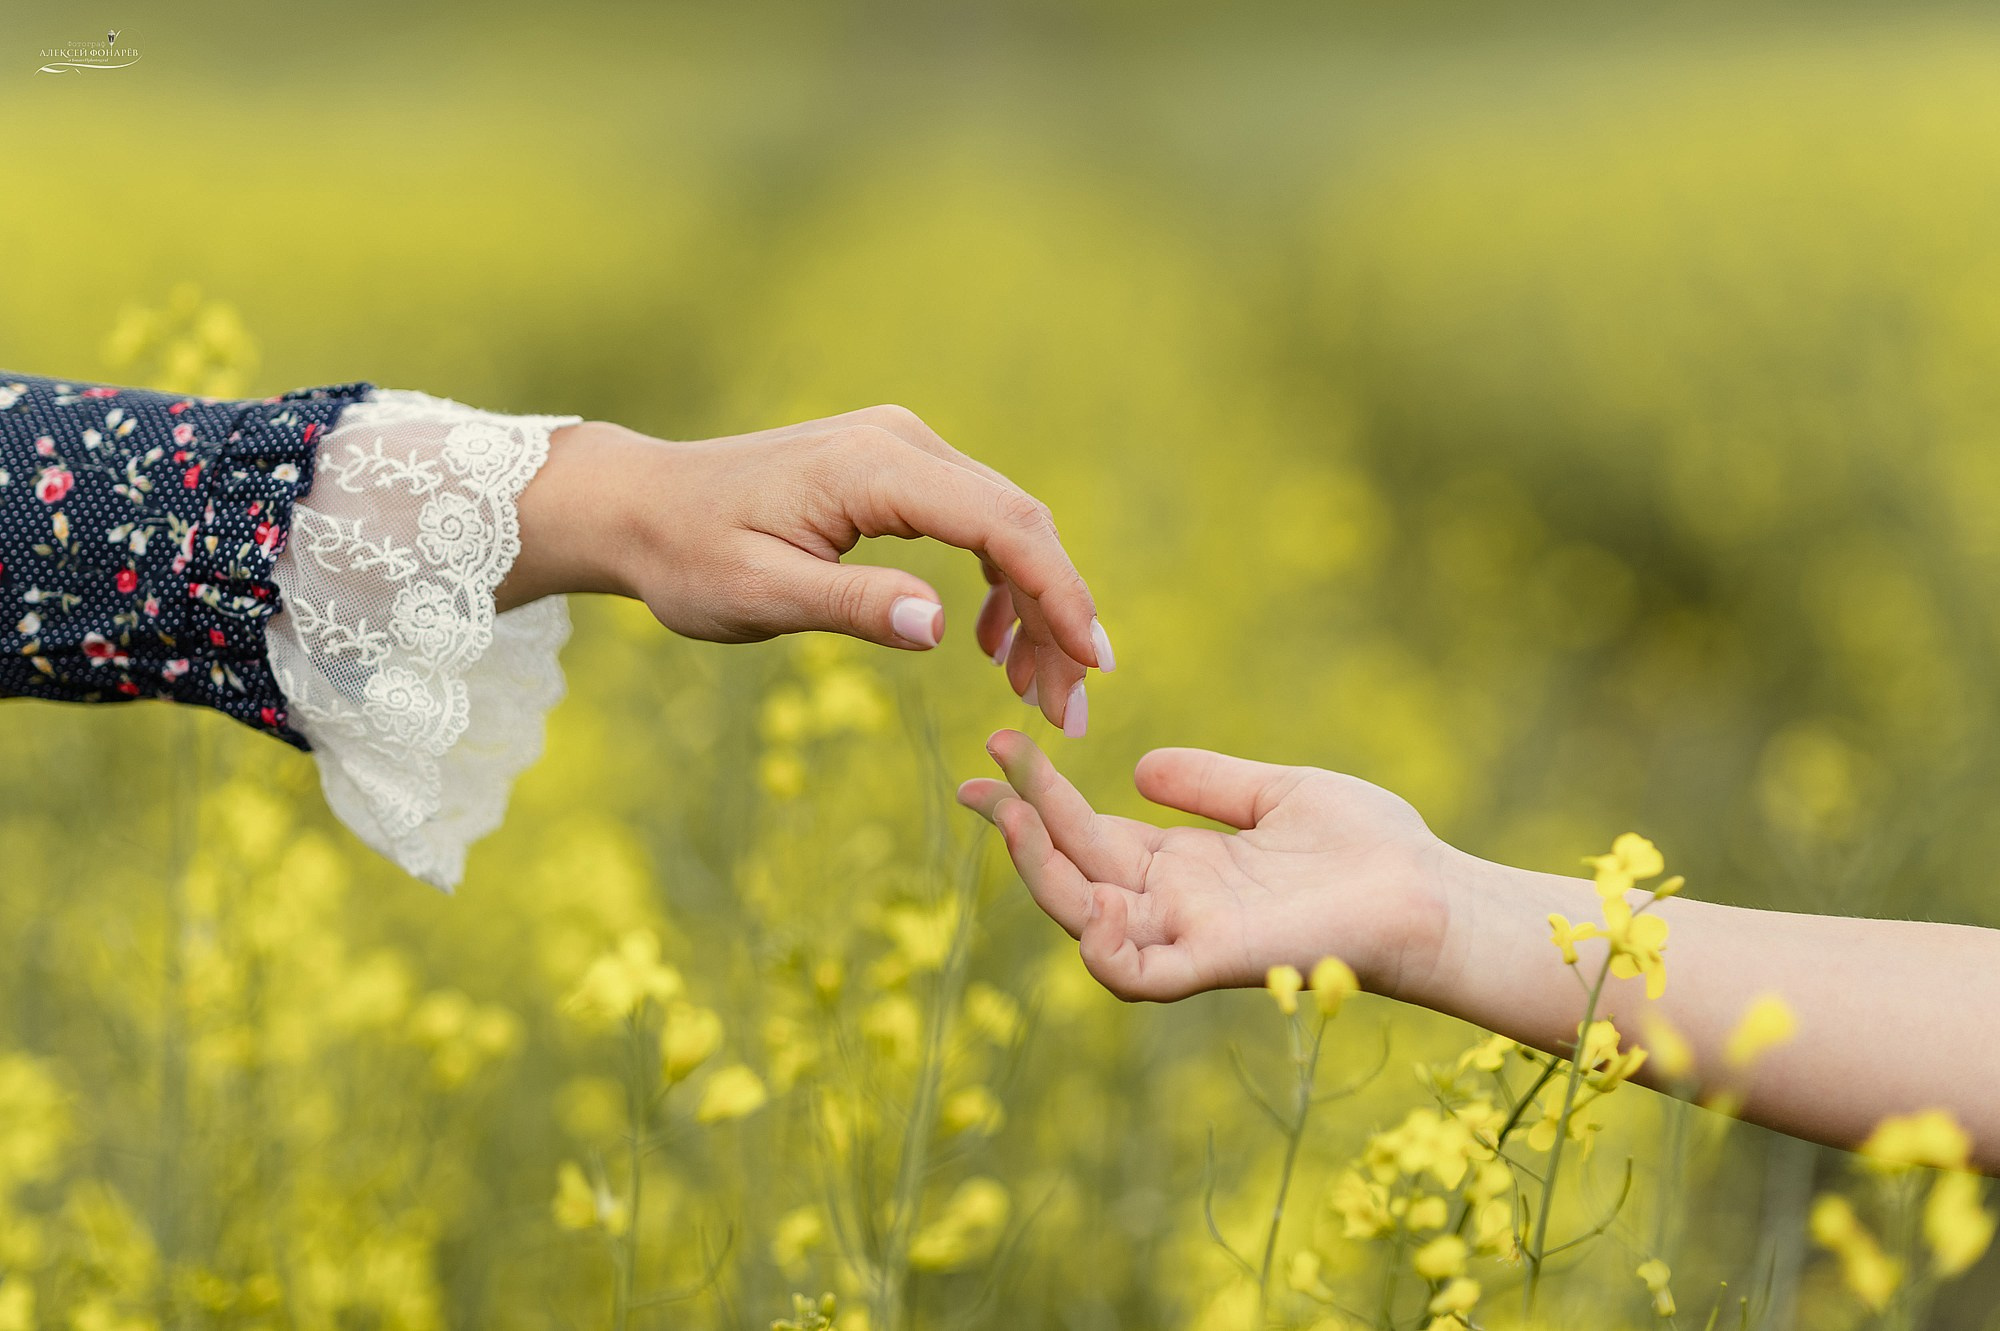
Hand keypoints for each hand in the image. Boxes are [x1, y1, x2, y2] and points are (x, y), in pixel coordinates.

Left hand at [499, 404, 1113, 731]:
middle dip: (1059, 615)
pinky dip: (999, 582)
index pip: (1001, 525)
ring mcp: (900, 449)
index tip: (1091, 666)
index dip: (1059, 595)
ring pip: (1006, 523)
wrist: (641, 506)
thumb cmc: (689, 554)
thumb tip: (939, 626)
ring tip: (1037, 689)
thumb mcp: (760, 595)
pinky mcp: (894, 469)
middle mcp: (900, 442)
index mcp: (872, 468)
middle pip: (1019, 523)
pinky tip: (988, 644)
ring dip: (1035, 605)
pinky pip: (974, 520)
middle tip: (1072, 707)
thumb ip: (852, 605)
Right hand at [957, 730, 1454, 1000]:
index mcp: (1182, 864)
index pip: (1088, 831)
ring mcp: (1190, 934)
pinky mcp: (1218, 961)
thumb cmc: (1371, 848)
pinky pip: (1139, 975)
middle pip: (1071, 869)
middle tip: (976, 781)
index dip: (1038, 794)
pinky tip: (1092, 902)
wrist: (1433, 894)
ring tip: (1014, 818)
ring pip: (1085, 917)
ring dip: (1041, 874)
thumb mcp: (1278, 792)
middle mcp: (1173, 903)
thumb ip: (1209, 783)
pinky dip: (1104, 951)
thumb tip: (1138, 765)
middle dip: (1017, 828)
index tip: (997, 746)